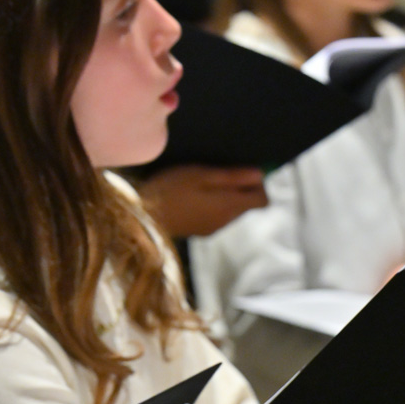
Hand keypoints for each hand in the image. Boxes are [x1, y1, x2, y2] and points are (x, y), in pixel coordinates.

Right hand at [137, 165, 267, 238]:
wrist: (142, 217)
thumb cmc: (171, 190)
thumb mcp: (202, 175)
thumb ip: (233, 176)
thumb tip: (261, 174)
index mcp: (230, 206)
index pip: (263, 200)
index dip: (259, 185)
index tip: (243, 171)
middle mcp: (226, 221)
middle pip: (246, 205)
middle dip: (240, 189)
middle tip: (218, 172)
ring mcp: (212, 229)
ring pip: (230, 211)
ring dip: (224, 197)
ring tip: (201, 183)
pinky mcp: (198, 232)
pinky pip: (216, 217)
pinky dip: (211, 206)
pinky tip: (191, 197)